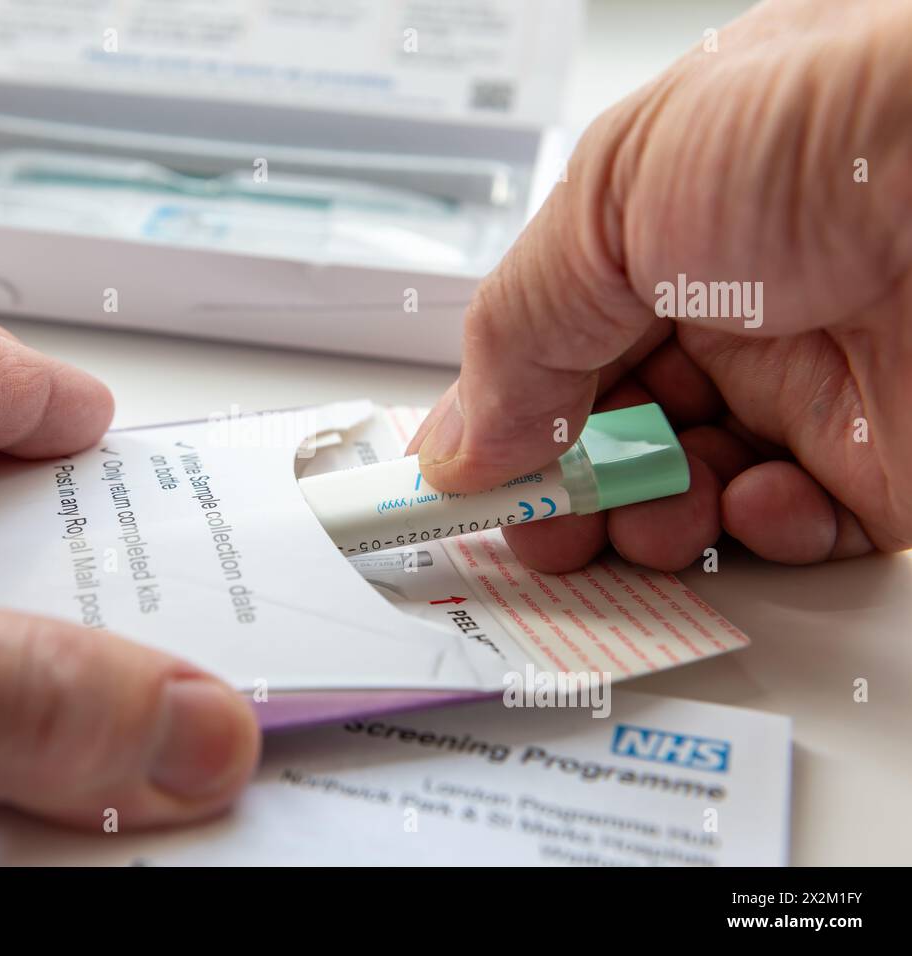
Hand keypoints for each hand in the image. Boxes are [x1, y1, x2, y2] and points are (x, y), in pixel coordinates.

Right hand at [410, 0, 911, 571]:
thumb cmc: (837, 126)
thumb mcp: (614, 200)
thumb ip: (518, 331)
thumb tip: (458, 441)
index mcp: (666, 224)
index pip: (558, 343)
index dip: (506, 411)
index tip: (462, 476)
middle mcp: (738, 304)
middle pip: (615, 429)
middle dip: (566, 486)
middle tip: (534, 523)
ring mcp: (813, 383)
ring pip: (689, 492)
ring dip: (648, 520)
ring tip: (641, 517)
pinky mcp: (886, 461)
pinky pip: (793, 531)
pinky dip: (756, 537)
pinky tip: (752, 503)